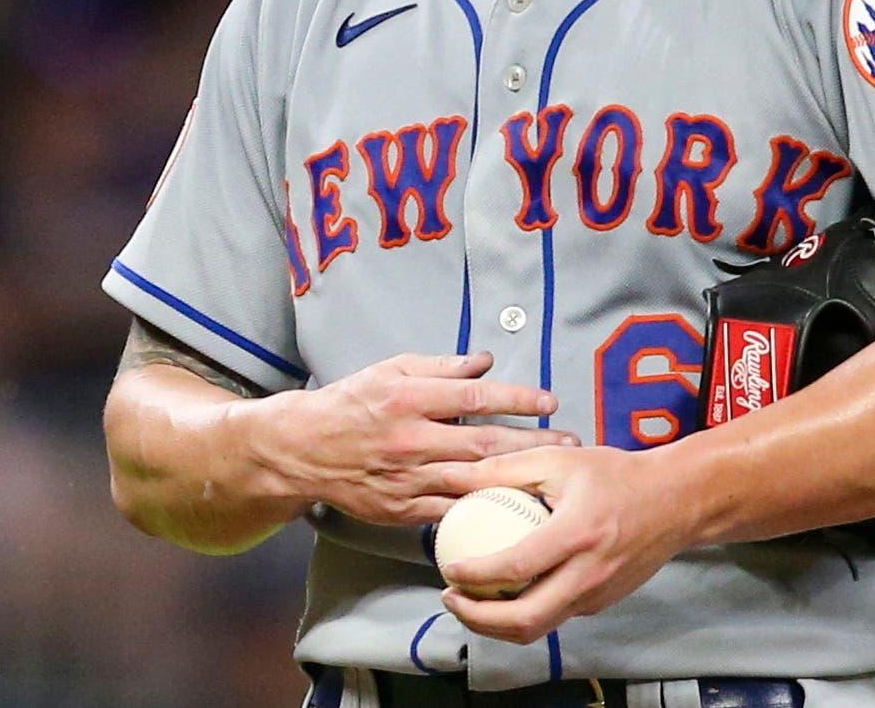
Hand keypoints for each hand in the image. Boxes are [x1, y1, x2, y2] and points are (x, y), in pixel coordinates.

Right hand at [253, 351, 577, 525]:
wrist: (303, 449)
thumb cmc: (351, 403)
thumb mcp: (391, 370)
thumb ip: (441, 367)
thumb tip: (486, 361)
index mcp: (409, 398)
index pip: (475, 396)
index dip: (516, 399)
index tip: (549, 401)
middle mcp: (411, 439)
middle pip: (483, 443)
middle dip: (532, 444)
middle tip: (571, 444)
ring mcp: (407, 478)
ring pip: (472, 481)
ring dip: (516, 480)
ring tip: (553, 479)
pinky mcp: (402, 509)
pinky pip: (450, 511)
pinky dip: (482, 510)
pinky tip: (512, 509)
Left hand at [435, 444, 700, 643]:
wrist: (676, 501)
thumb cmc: (616, 475)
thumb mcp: (559, 459)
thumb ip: (502, 469)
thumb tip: (450, 476)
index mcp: (578, 534)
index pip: (516, 567)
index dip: (474, 575)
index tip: (448, 568)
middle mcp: (589, 574)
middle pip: (524, 620)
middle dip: (477, 619)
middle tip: (451, 598)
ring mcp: (596, 596)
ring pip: (537, 628)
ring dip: (495, 624)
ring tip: (469, 600)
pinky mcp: (599, 604)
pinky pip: (554, 616)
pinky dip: (522, 612)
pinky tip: (504, 591)